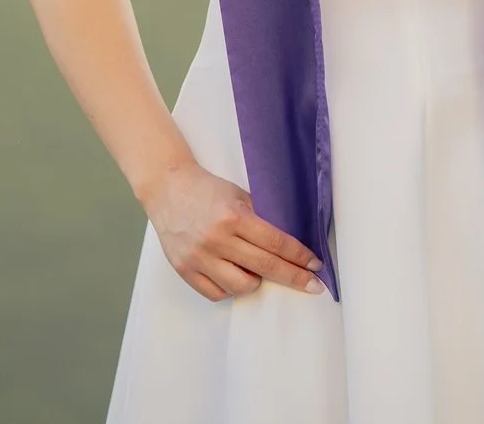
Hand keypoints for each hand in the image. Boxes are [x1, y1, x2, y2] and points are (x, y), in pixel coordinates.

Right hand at [140, 160, 327, 302]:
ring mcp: (199, 257)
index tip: (316, 266)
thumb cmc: (207, 190)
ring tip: (260, 273)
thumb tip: (290, 245)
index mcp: (232, 217)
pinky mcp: (185, 270)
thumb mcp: (239, 195)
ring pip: (240, 287)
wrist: (167, 190)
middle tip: (313, 285)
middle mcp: (216, 239)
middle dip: (294, 277)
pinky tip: (235, 277)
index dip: (299, 257)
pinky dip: (230, 289)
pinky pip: (216, 293)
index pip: (275, 243)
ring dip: (257, 283)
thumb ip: (261, 218)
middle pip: (265, 267)